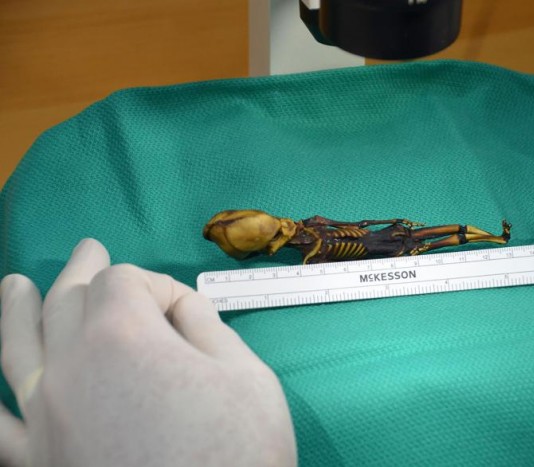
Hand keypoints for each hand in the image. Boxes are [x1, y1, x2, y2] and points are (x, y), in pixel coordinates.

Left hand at [0, 239, 296, 466]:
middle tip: (90, 249)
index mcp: (122, 335)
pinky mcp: (37, 460)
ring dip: (15, 309)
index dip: (158, 284)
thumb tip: (177, 306)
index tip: (188, 310)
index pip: (125, 280)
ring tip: (11, 285)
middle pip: (66, 300)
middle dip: (86, 271)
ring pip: (16, 347)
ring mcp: (43, 416)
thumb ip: (204, 322)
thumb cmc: (240, 449)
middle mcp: (69, 366)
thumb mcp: (246, 371)